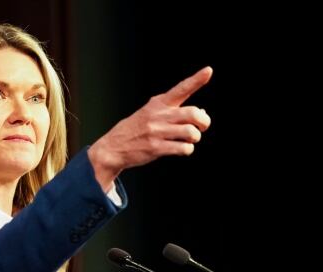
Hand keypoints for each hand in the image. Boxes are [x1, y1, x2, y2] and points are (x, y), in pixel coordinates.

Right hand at [88, 66, 212, 189]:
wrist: (113, 147)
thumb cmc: (136, 129)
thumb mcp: (150, 113)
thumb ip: (174, 111)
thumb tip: (202, 113)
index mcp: (158, 104)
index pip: (181, 88)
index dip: (196, 80)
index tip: (208, 71)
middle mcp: (159, 115)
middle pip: (193, 114)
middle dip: (204, 122)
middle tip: (202, 127)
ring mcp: (157, 132)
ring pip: (191, 133)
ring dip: (195, 138)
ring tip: (188, 140)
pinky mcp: (156, 148)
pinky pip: (183, 148)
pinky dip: (187, 150)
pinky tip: (181, 149)